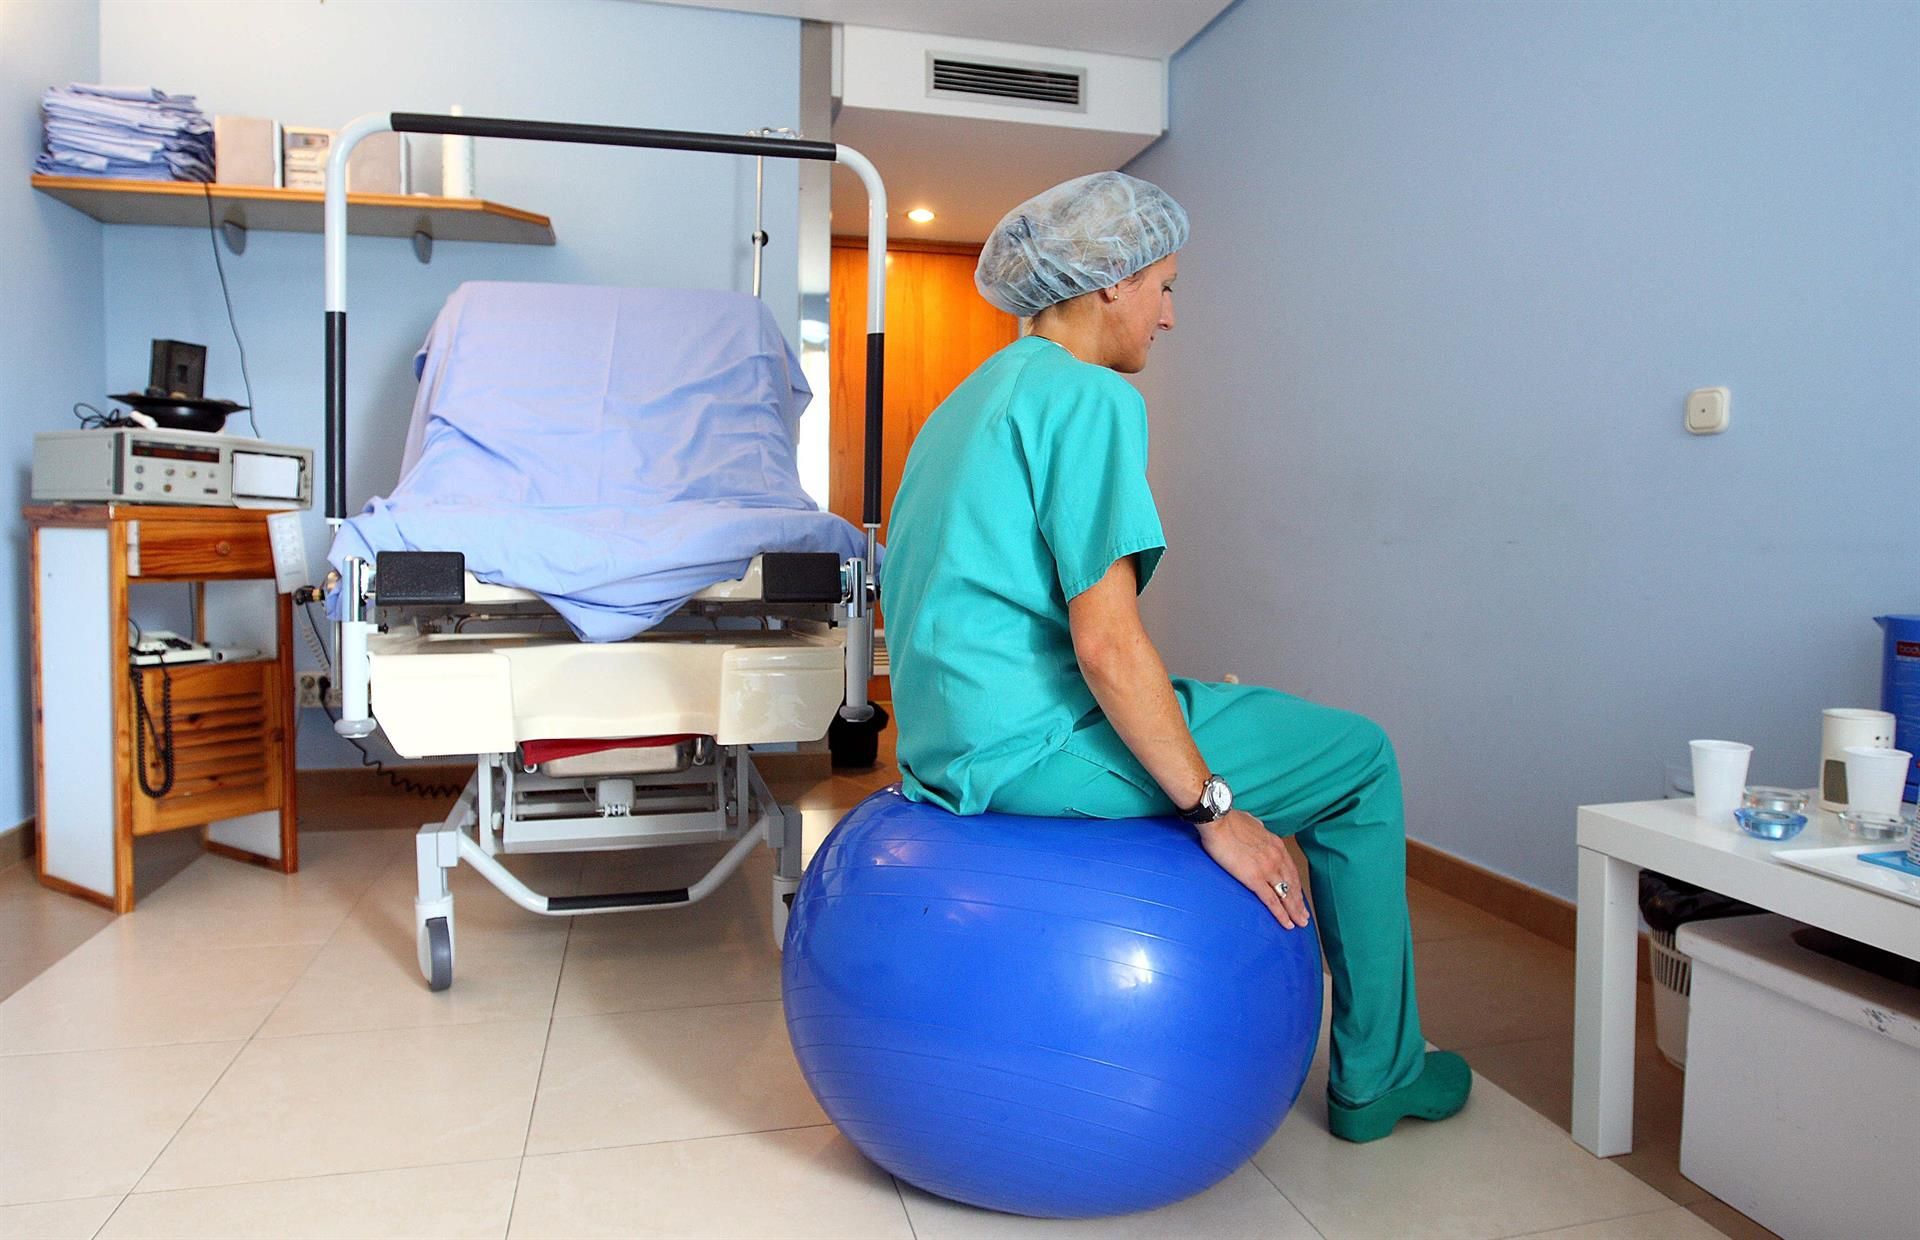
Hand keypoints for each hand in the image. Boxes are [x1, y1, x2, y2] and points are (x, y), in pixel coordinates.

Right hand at [1196, 809, 1309, 928]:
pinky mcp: (1255, 878)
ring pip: (1286, 895)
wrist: (1218, 820)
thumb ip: (1257, 829)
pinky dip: (1281, 914)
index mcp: (1276, 845)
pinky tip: (1287, 923)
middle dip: (1299, 902)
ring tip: (1300, 923)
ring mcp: (1267, 869)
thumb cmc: (1229, 820)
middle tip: (1304, 916)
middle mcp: (1277, 858)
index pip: (1291, 870)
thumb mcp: (1251, 822)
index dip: (1296, 885)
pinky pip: (1272, 900)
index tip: (1299, 895)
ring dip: (1295, 911)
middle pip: (1292, 885)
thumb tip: (1256, 828)